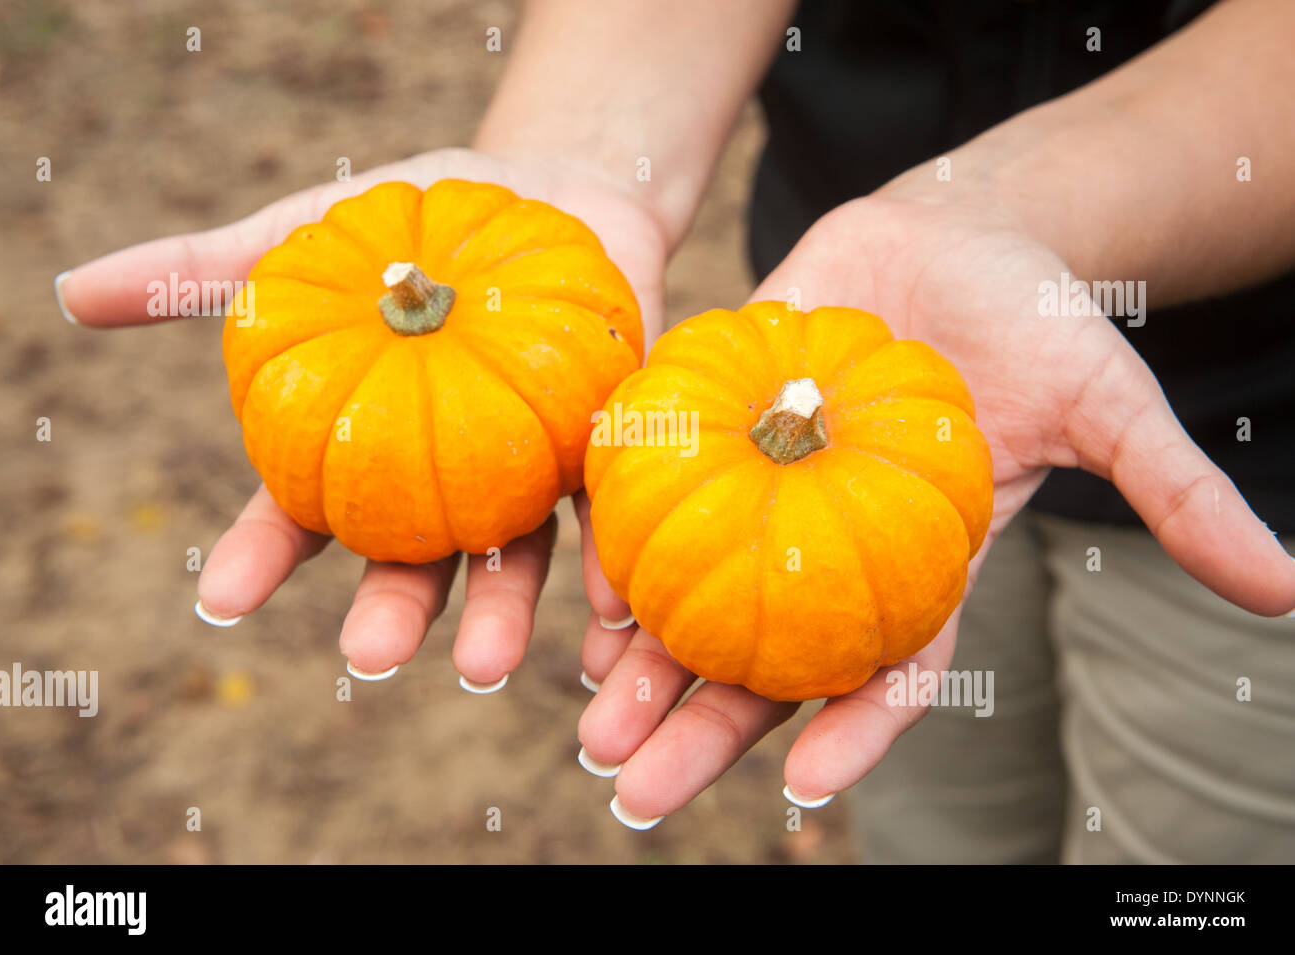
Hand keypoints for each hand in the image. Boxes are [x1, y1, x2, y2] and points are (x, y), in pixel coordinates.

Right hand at [56, 148, 665, 684]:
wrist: (551, 185)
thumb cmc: (415, 221)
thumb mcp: (308, 233)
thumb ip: (204, 270)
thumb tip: (72, 293)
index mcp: (363, 447)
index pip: (301, 513)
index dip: (261, 554)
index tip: (222, 598)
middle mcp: (443, 479)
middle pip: (410, 558)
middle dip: (390, 610)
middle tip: (368, 653)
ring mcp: (522, 473)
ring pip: (507, 558)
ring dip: (497, 615)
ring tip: (484, 666)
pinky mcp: (599, 451)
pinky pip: (603, 517)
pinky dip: (606, 569)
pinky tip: (611, 616)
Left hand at [577, 189, 1294, 826]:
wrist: (957, 232)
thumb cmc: (1039, 322)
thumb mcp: (1111, 405)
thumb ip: (1173, 495)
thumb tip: (1281, 592)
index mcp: (920, 563)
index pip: (886, 670)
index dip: (851, 733)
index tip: (803, 789)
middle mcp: (834, 546)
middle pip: (766, 660)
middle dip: (707, 730)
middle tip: (637, 789)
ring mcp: (774, 492)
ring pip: (701, 597)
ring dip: (648, 664)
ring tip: (595, 723)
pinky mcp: (723, 424)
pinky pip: (669, 497)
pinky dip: (630, 549)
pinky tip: (592, 602)